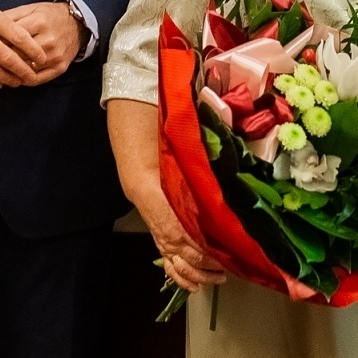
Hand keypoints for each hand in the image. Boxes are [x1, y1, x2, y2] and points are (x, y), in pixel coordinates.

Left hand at [6, 1, 82, 85]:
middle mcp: (48, 40)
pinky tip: (14, 77)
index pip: (10, 37)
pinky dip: (23, 80)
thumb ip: (10, 17)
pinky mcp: (60, 67)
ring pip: (25, 68)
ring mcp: (55, 55)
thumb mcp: (30, 9)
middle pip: (16, 54)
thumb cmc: (49, 16)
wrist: (78, 24)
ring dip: (9, 71)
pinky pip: (37, 79)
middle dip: (0, 58)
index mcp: (39, 22)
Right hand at [107, 97, 224, 292]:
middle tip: (225, 273)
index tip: (225, 262)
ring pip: (166, 238)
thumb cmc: (149, 104)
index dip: (201, 251)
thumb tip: (215, 207)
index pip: (177, 231)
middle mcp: (146, 193)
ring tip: (211, 275)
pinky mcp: (148, 185)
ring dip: (187, 261)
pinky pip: (161, 225)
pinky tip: (188, 260)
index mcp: (149, 185)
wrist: (133, 81)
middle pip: (172, 241)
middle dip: (198, 262)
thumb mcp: (171, 132)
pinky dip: (175, 247)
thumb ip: (191, 169)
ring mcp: (145, 190)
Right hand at [138, 181, 226, 292]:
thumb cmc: (169, 190)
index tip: (232, 258)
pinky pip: (172, 270)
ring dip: (202, 277)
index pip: (202, 248)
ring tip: (218, 279)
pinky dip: (183, 281)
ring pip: (185, 270)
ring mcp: (167, 247)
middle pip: (196, 261)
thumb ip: (205, 209)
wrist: (146, 190)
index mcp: (181, 227)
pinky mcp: (163, 250)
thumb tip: (225, 217)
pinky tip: (194, 287)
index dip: (217, 256)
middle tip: (230, 269)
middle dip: (214, 268)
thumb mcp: (190, 196)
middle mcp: (174, 241)